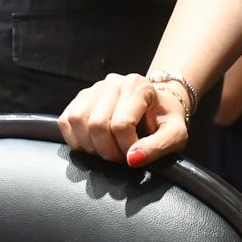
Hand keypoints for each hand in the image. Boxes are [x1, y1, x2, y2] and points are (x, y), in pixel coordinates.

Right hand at [58, 73, 188, 167]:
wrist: (158, 106)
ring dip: (90, 146)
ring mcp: (94, 88)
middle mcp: (113, 82)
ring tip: (108, 149)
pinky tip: (93, 144)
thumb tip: (132, 159)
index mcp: (137, 86)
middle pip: (96, 124)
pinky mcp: (80, 98)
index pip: (121, 124)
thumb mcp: (175, 135)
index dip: (126, 148)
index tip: (135, 155)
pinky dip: (75, 140)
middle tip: (121, 157)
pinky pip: (66, 121)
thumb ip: (158, 147)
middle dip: (108, 150)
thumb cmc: (166, 121)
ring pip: (77, 121)